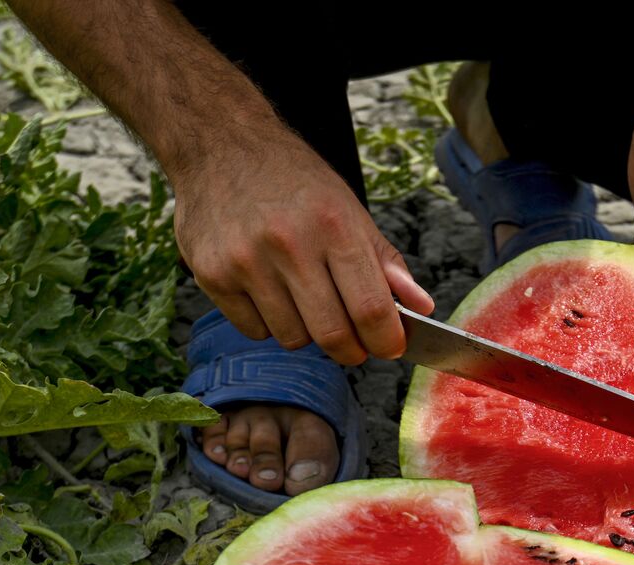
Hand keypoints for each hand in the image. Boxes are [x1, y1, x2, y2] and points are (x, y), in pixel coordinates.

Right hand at [171, 124, 433, 363]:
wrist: (221, 146)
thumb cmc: (294, 181)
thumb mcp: (349, 210)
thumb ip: (386, 262)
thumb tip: (421, 307)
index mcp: (334, 225)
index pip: (371, 309)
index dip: (386, 340)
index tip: (389, 346)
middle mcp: (289, 244)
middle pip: (332, 335)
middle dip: (351, 349)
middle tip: (354, 342)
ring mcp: (246, 262)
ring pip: (293, 338)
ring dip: (307, 333)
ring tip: (305, 301)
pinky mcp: (212, 275)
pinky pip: (255, 331)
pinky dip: (270, 324)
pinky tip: (270, 293)